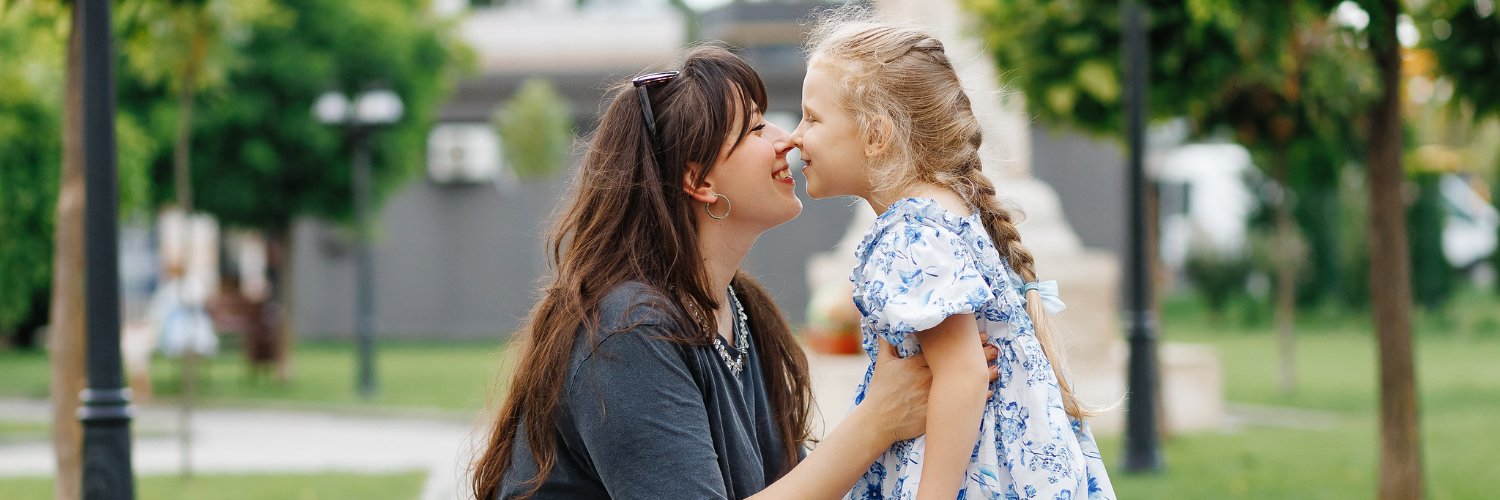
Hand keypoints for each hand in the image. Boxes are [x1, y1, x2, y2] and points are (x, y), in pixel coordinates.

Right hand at [865, 334, 999, 444]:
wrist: (879, 422)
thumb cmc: (881, 393)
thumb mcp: (882, 364)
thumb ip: (886, 342)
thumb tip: (883, 324)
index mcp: (916, 365)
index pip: (944, 351)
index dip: (962, 343)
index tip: (978, 336)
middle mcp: (927, 379)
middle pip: (957, 365)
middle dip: (976, 356)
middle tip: (993, 348)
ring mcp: (933, 397)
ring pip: (962, 383)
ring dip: (979, 376)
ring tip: (996, 368)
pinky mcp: (936, 412)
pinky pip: (960, 404)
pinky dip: (974, 398)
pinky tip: (987, 393)